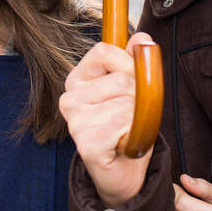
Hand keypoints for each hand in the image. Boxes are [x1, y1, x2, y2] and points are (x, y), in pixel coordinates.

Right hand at [59, 31, 156, 207]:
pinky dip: (134, 134)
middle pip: (122, 79)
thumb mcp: (133, 89)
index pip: (104, 51)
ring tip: (127, 132)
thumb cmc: (126, 128)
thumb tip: (141, 38)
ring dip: (138, 119)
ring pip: (127, 102)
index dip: (128, 63)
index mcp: (77, 80)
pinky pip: (125, 123)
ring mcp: (75, 122)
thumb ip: (134, 62)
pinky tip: (123, 144)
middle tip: (130, 118)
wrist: (123, 172)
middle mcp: (70, 98)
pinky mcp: (87, 143)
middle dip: (138, 98)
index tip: (132, 83)